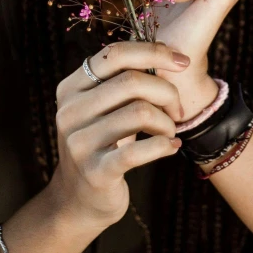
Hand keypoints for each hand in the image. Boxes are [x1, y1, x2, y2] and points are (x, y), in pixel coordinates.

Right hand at [49, 41, 190, 231]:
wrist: (78, 200)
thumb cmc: (102, 142)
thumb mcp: (102, 107)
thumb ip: (123, 78)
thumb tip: (167, 52)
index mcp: (71, 87)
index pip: (115, 53)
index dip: (154, 52)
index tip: (182, 61)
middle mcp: (70, 111)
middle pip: (132, 81)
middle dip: (166, 91)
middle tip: (177, 109)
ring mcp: (79, 142)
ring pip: (140, 112)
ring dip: (166, 122)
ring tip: (170, 130)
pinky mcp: (95, 172)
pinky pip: (140, 150)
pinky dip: (164, 145)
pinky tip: (171, 147)